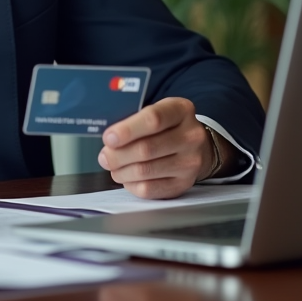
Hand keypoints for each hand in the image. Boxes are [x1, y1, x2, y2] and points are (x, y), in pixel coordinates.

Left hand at [97, 97, 220, 198]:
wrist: (197, 147)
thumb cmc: (167, 127)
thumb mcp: (156, 111)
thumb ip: (133, 120)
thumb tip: (108, 137)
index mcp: (181, 110)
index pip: (153, 119)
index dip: (127, 130)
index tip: (108, 138)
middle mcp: (191, 136)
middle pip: (146, 149)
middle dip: (118, 155)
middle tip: (104, 156)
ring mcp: (190, 162)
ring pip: (145, 171)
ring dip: (121, 171)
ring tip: (114, 166)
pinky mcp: (183, 184)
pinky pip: (149, 189)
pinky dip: (131, 185)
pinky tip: (127, 177)